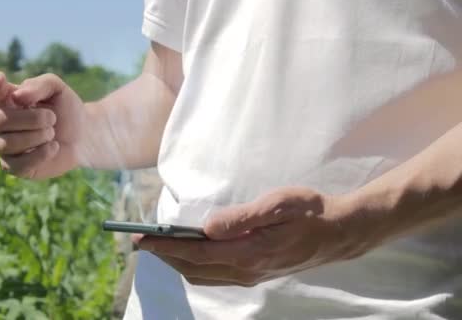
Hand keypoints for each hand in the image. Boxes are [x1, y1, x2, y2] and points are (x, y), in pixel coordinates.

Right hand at [0, 71, 86, 178]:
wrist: (83, 136)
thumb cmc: (65, 110)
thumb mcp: (57, 90)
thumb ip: (39, 85)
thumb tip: (17, 98)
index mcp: (8, 98)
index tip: (1, 82)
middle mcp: (1, 121)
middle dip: (31, 119)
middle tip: (52, 118)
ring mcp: (5, 145)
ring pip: (6, 144)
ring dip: (37, 137)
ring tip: (52, 133)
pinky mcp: (15, 167)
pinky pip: (18, 165)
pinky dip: (40, 155)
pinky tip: (53, 147)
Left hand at [134, 187, 376, 286]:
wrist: (338, 233)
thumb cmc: (310, 212)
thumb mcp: (278, 205)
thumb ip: (242, 218)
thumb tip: (207, 227)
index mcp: (249, 253)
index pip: (195, 253)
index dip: (165, 246)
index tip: (141, 239)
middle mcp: (246, 270)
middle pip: (192, 268)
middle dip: (164, 255)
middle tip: (141, 241)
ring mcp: (250, 275)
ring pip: (201, 275)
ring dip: (177, 261)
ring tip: (159, 245)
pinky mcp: (253, 273)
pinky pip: (214, 275)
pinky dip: (194, 264)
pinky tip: (189, 251)